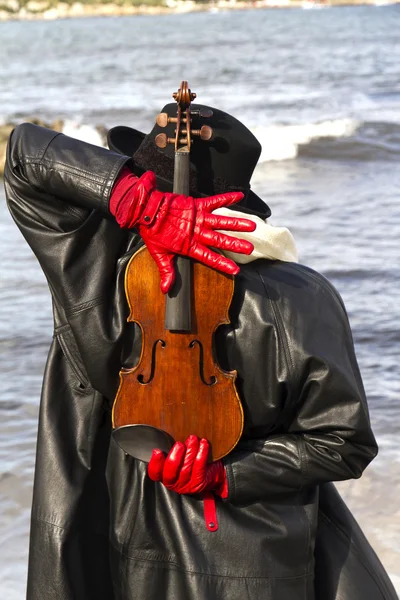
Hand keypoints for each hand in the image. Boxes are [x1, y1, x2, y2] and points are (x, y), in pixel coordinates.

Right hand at [110, 169, 255, 292]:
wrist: (146, 211)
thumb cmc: (151, 232)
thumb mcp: (159, 254)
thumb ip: (166, 270)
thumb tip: (165, 290)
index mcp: (189, 246)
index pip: (209, 257)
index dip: (222, 263)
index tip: (235, 271)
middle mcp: (198, 233)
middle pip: (220, 240)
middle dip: (235, 244)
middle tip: (250, 248)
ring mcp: (199, 219)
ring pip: (221, 222)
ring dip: (236, 223)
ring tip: (251, 225)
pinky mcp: (197, 206)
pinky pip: (214, 201)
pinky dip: (227, 198)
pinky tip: (240, 196)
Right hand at [148, 435, 227, 497]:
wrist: (212, 473)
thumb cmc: (192, 462)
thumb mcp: (180, 457)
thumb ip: (172, 451)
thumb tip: (166, 436)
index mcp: (164, 476)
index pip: (155, 473)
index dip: (155, 463)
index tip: (157, 450)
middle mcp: (174, 483)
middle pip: (170, 473)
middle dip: (174, 457)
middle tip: (179, 444)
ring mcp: (186, 485)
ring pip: (186, 468)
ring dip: (190, 451)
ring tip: (193, 439)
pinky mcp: (199, 483)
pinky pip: (199, 468)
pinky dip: (201, 454)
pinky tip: (203, 444)